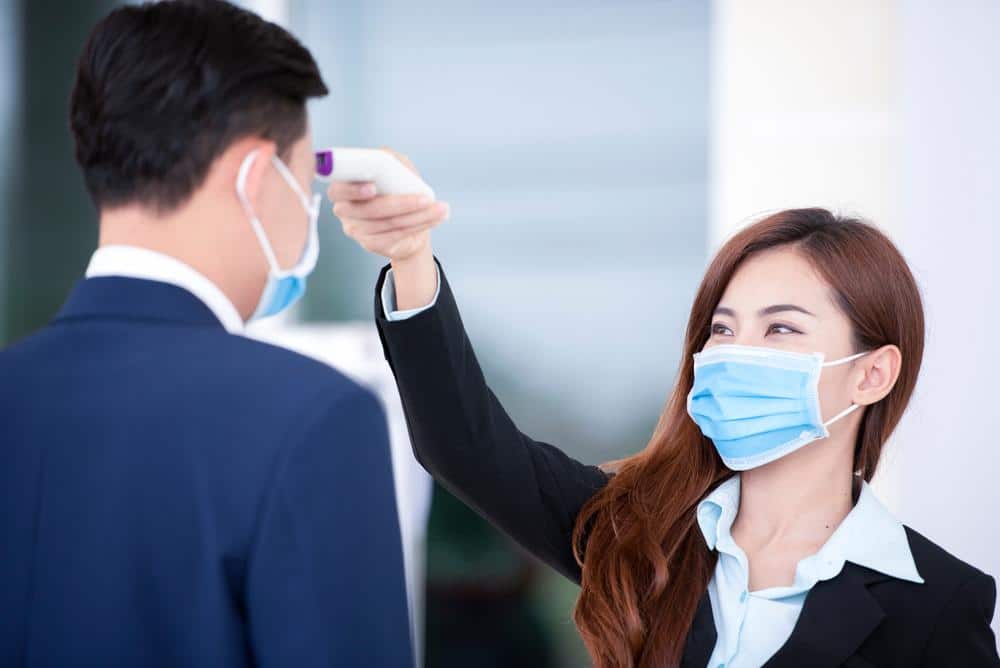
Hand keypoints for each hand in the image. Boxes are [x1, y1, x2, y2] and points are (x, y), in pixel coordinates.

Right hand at [326, 147, 449, 261]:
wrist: (407, 222)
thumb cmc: (397, 190)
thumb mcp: (395, 171)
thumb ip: (389, 160)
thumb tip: (388, 157)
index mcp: (343, 187)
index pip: (338, 189)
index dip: (352, 189)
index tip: (373, 187)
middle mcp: (344, 210)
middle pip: (370, 209)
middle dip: (401, 203)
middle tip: (426, 199)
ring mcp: (355, 229)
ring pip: (388, 223)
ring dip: (419, 215)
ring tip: (440, 208)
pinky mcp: (370, 244)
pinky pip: (395, 236)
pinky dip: (418, 226)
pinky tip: (435, 218)